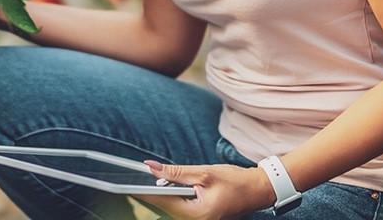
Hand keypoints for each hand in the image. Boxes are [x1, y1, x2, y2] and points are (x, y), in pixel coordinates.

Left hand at [132, 160, 272, 219]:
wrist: (256, 190)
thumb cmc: (234, 181)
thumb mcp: (204, 172)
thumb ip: (176, 172)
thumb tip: (151, 168)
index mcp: (196, 214)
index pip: (162, 202)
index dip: (143, 191)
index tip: (126, 182)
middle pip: (165, 206)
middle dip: (153, 190)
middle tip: (140, 175)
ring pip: (171, 207)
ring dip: (163, 192)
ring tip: (155, 177)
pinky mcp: (199, 217)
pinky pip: (180, 207)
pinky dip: (173, 195)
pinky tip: (169, 185)